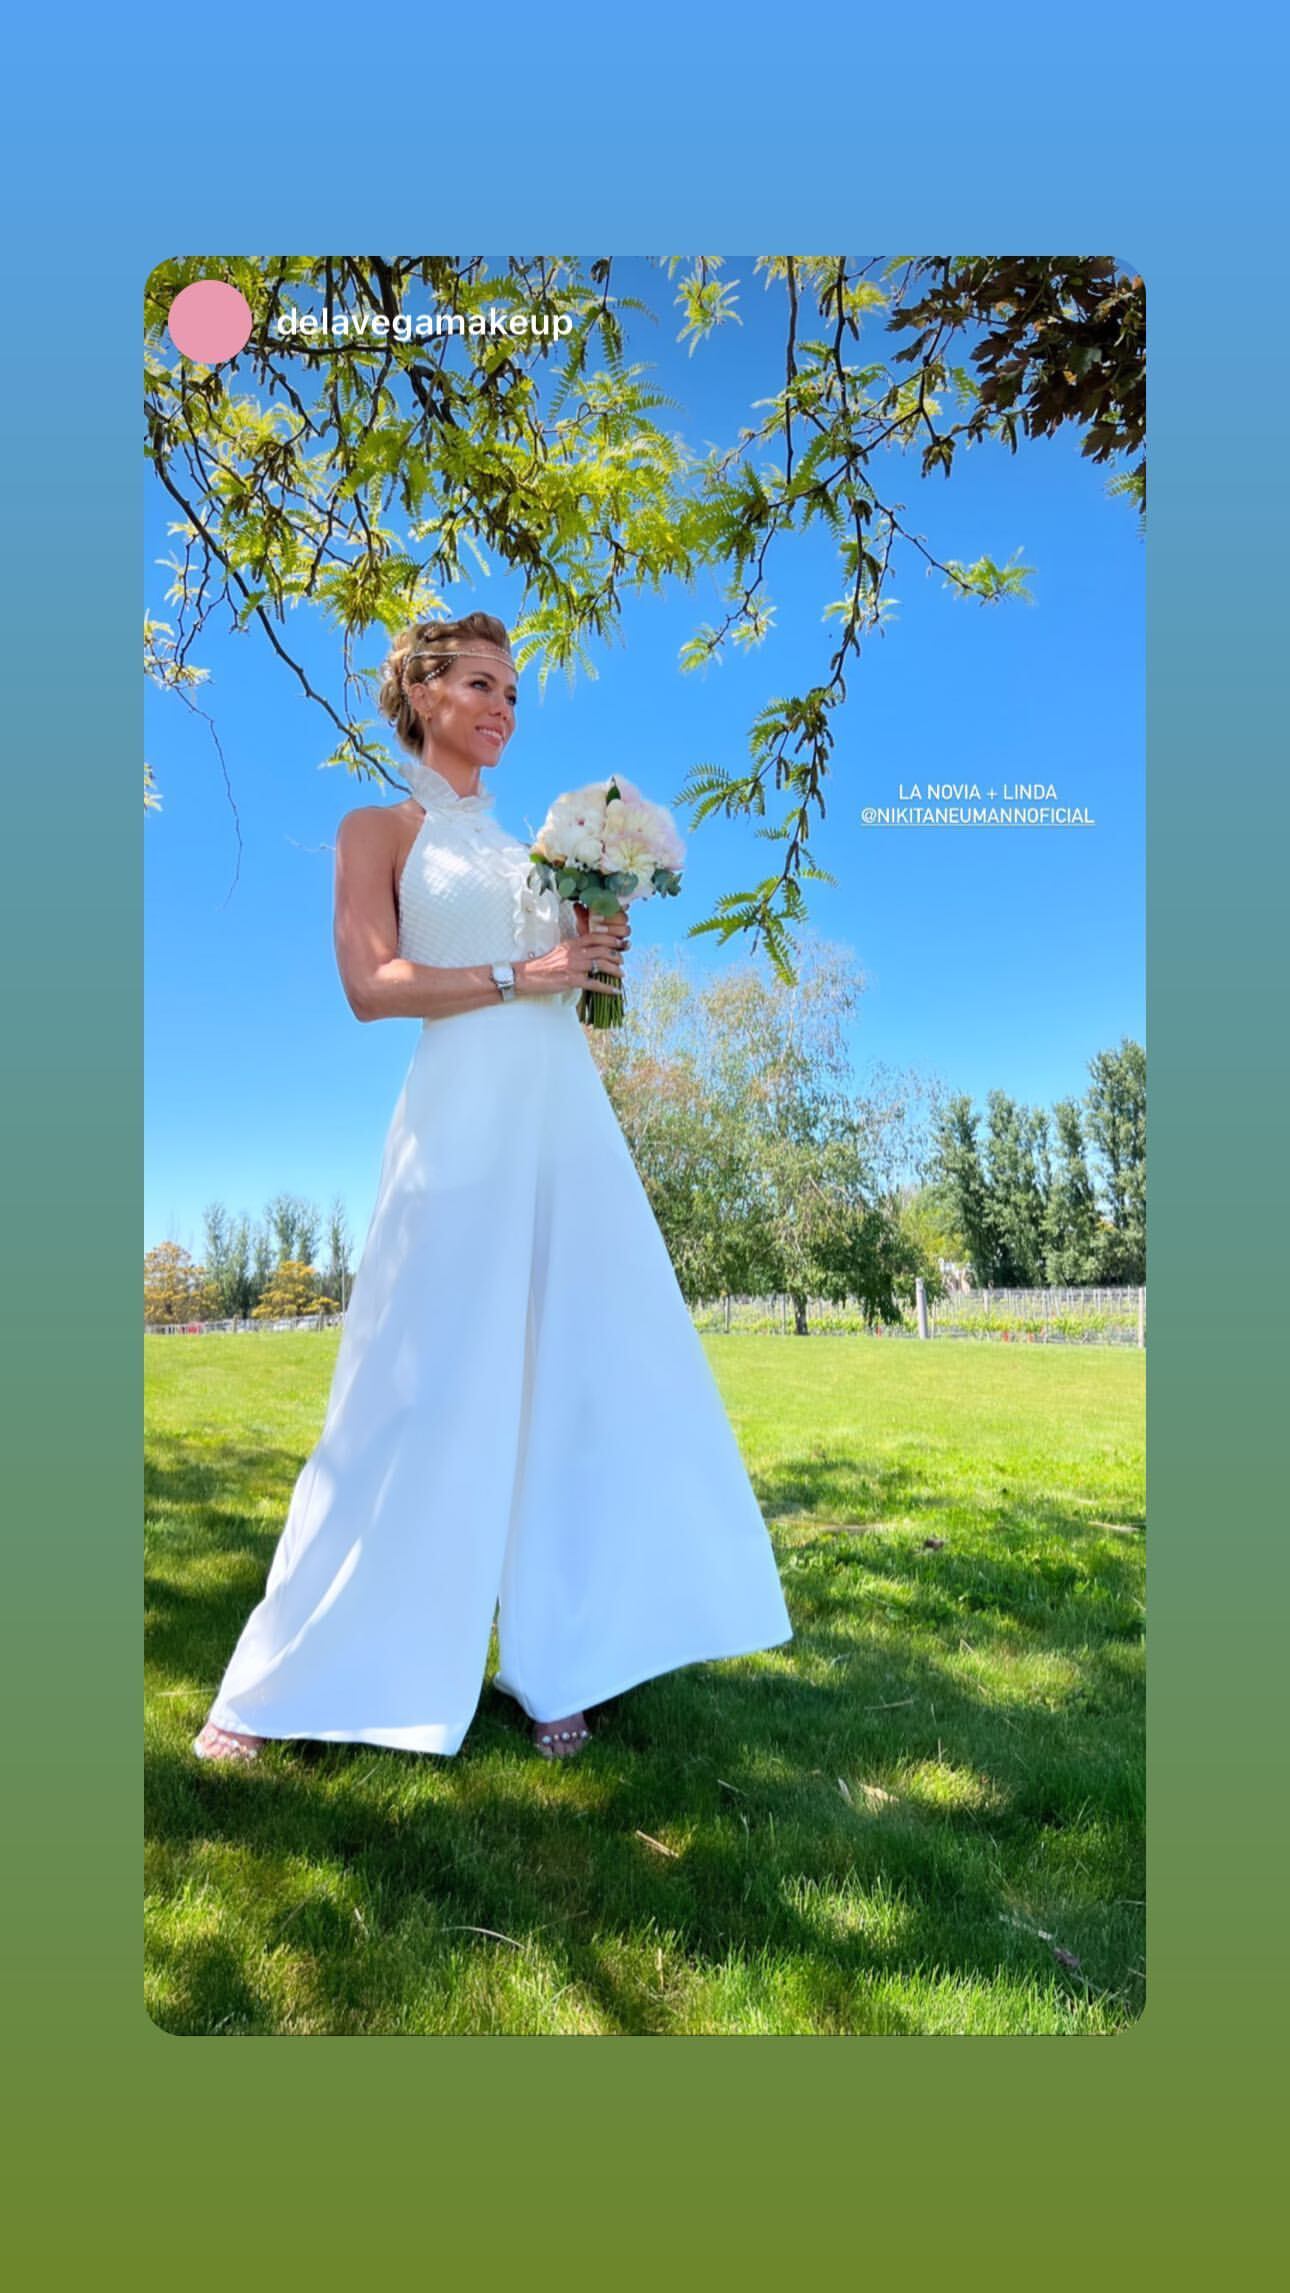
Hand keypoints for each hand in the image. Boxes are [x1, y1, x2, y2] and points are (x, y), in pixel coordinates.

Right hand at [516, 911, 630, 999]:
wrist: (527, 975)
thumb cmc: (543, 965)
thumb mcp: (560, 951)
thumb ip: (575, 949)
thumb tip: (590, 952)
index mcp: (572, 943)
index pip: (595, 936)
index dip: (611, 939)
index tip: (620, 942)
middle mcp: (575, 952)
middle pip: (602, 949)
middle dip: (616, 955)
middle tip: (622, 961)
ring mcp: (574, 966)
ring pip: (601, 964)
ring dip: (615, 969)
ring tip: (621, 974)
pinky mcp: (572, 980)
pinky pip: (594, 983)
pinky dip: (607, 988)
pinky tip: (614, 991)